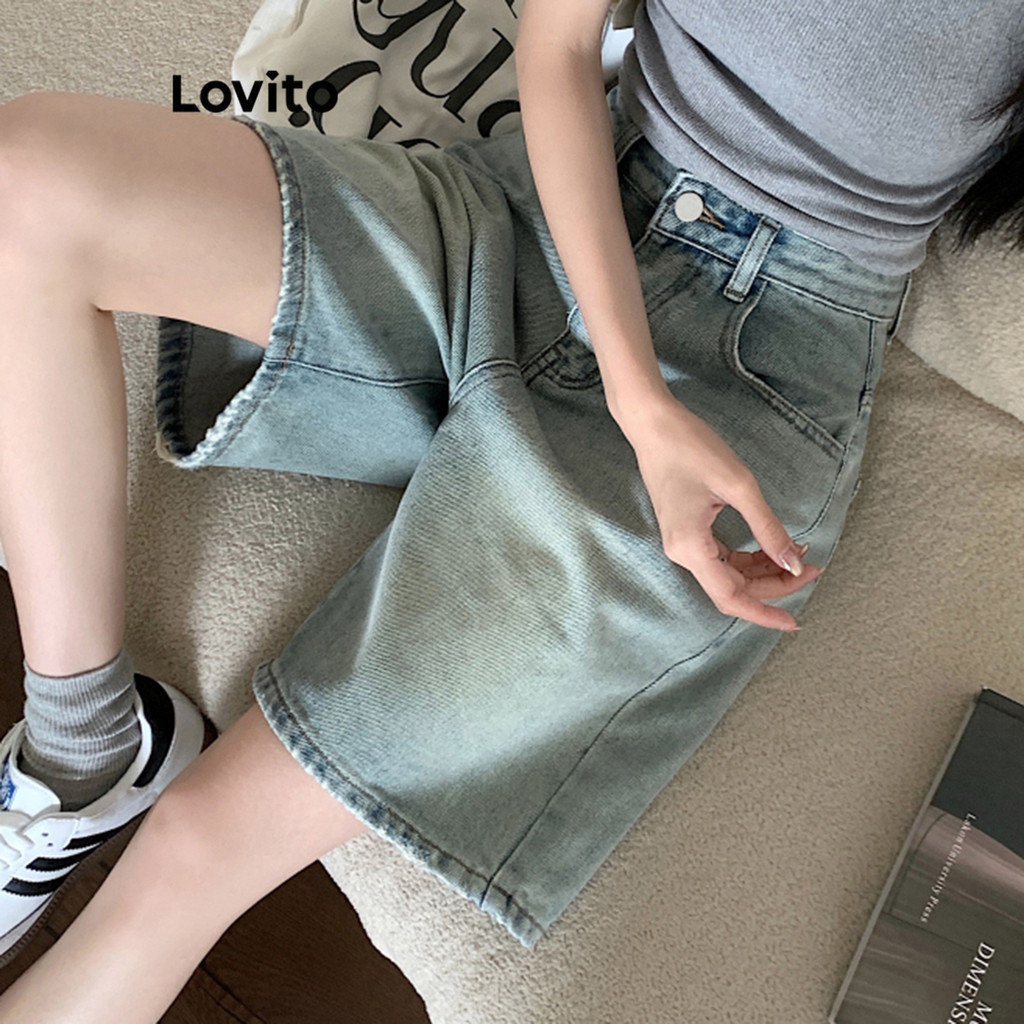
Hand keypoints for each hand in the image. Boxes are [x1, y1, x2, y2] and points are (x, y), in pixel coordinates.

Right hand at [624, 391, 822, 631]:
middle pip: (733, 589)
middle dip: (775, 585)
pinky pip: (721, 558)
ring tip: (798, 555)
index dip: (765, 613)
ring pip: (729, 574)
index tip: (794, 622)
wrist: (653, 423)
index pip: (731, 598)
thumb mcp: (738, 486)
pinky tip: (772, 546)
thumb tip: (793, 563)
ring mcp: (682, 543)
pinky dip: (749, 557)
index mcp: (690, 547)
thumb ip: (768, 528)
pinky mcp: (686, 531)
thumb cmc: (691, 447)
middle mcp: (682, 552)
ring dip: (764, 571)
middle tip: (811, 567)